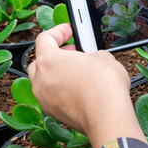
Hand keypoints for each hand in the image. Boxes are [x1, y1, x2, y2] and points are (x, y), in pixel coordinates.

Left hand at [31, 24, 144, 147]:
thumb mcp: (102, 57)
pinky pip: (51, 96)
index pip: (44, 39)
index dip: (58, 31)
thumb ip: (90, 53)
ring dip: (56, 73)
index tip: (69, 30)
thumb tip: (90, 59)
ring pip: (43, 80)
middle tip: (72, 50)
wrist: (108, 117)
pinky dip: (60, 90)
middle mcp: (41, 80)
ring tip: (76, 71)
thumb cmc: (104, 87)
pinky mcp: (53, 113)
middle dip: (55, 53)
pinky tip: (78, 89)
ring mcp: (45, 99)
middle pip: (39, 61)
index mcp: (48, 60)